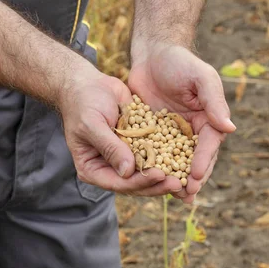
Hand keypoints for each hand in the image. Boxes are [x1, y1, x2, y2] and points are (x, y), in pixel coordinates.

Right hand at [59, 60, 182, 196]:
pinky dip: (167, 157)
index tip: (160, 175)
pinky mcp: (137, 145)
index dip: (140, 182)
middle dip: (157, 184)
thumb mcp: (92, 124)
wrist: (89, 84)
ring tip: (185, 176)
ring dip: (166, 174)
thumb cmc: (84, 102)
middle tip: (179, 183)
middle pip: (136, 183)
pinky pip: (153, 154)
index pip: (119, 183)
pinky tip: (184, 158)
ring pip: (147, 172)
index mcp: (93, 169)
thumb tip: (128, 171)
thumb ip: (109, 147)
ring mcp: (124, 157)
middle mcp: (109, 168)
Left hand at [128, 41, 235, 203]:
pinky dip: (155, 169)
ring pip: (177, 162)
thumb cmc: (179, 62)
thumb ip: (214, 102)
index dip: (203, 162)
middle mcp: (193, 130)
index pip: (209, 146)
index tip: (194, 177)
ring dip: (176, 180)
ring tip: (173, 198)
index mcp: (209, 119)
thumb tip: (230, 129)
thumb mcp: (200, 78)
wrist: (152, 54)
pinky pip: (156, 155)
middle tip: (185, 195)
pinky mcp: (154, 134)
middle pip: (195, 160)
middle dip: (192, 179)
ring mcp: (173, 134)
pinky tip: (149, 183)